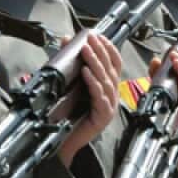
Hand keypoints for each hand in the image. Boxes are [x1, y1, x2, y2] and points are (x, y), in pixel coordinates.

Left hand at [58, 34, 120, 166]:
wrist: (63, 141)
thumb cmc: (67, 113)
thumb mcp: (69, 83)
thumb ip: (69, 62)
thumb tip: (66, 40)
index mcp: (107, 87)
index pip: (114, 63)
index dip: (108, 48)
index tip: (98, 36)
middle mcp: (111, 95)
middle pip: (110, 69)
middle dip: (100, 51)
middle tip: (90, 39)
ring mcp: (109, 106)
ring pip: (105, 81)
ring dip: (95, 63)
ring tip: (86, 51)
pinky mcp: (103, 117)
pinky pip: (99, 97)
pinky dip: (92, 83)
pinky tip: (85, 73)